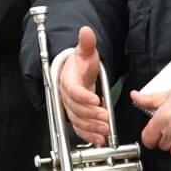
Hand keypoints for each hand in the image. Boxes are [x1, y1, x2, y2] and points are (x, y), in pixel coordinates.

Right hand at [56, 26, 110, 145]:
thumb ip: (86, 43)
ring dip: (91, 127)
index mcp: (66, 79)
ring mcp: (69, 106)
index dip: (83, 96)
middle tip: (105, 118)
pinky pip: (78, 127)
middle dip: (91, 115)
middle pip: (75, 108)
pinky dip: (87, 134)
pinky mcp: (75, 115)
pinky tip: (98, 139)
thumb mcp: (85, 51)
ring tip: (105, 129)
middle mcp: (65, 95)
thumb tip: (86, 31)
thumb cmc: (81, 62)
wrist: (76, 72)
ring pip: (77, 120)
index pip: (72, 89)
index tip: (96, 100)